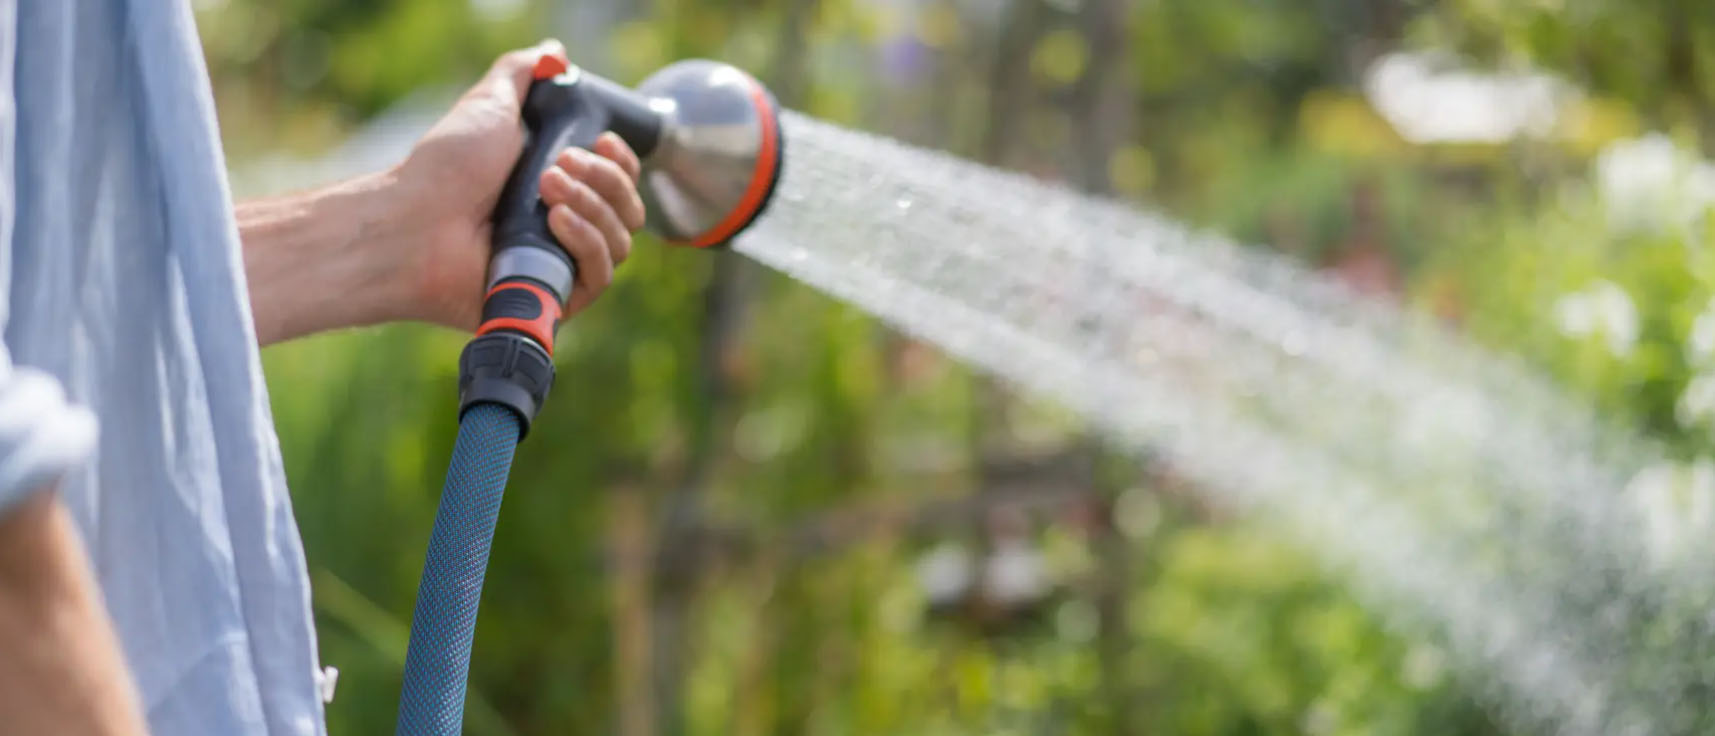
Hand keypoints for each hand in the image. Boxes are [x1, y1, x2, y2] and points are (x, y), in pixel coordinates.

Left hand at [391, 39, 646, 329]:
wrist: (415, 223)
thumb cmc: (445, 169)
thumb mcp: (489, 105)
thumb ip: (521, 73)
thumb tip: (553, 52)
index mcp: (559, 189)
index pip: (620, 183)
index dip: (621, 163)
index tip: (601, 141)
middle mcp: (566, 230)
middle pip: (629, 211)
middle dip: (604, 180)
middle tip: (558, 165)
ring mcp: (562, 267)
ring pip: (620, 242)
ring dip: (593, 206)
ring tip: (547, 189)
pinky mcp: (557, 300)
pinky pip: (600, 276)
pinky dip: (587, 242)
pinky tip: (559, 220)